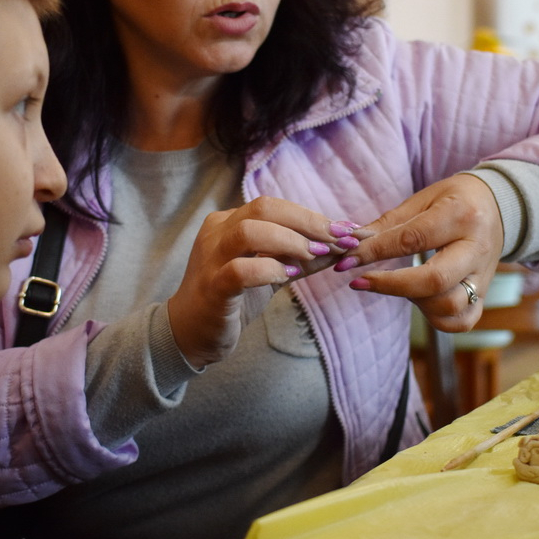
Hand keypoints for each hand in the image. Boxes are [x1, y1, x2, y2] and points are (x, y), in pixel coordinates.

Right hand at [167, 197, 360, 367]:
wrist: (190, 333)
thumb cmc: (232, 299)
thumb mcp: (271, 272)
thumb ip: (300, 258)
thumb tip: (341, 246)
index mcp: (228, 222)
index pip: (273, 205)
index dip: (312, 215)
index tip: (347, 230)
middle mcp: (217, 233)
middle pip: (263, 208)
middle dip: (307, 221)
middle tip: (338, 239)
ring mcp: (211, 258)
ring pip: (249, 232)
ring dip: (290, 241)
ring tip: (315, 255)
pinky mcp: (211, 288)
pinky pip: (239, 270)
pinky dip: (269, 269)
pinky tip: (289, 277)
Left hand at [335, 174, 504, 332]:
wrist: (499, 208)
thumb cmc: (455, 200)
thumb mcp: (424, 198)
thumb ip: (389, 223)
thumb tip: (352, 243)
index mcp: (462, 216)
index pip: (412, 240)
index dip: (374, 253)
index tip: (345, 261)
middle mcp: (477, 248)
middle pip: (434, 281)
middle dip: (390, 285)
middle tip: (360, 282)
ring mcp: (483, 276)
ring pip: (448, 306)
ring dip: (414, 302)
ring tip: (398, 284)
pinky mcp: (484, 295)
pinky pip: (460, 321)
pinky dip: (435, 318)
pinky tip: (420, 300)